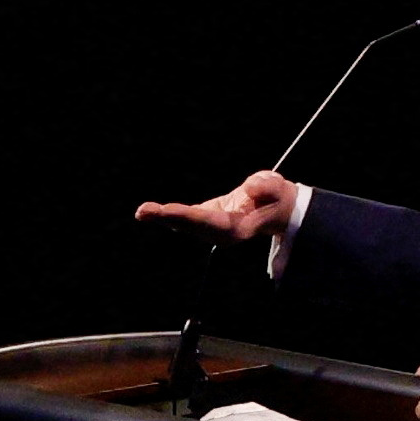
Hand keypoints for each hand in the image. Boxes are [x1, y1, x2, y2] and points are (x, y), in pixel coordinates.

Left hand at [132, 170, 308, 249]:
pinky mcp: (206, 220)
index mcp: (238, 227)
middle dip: (168, 218)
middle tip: (144, 212)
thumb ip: (267, 188)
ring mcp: (212, 229)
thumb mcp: (277, 188)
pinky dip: (167, 215)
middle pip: (191, 226)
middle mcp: (221, 233)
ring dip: (161, 218)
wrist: (275, 208)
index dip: (189, 217)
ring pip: (184, 224)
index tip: (170, 212)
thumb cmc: (275, 197)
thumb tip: (250, 190)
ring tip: (142, 212)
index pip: (210, 222)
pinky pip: (184, 218)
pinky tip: (149, 212)